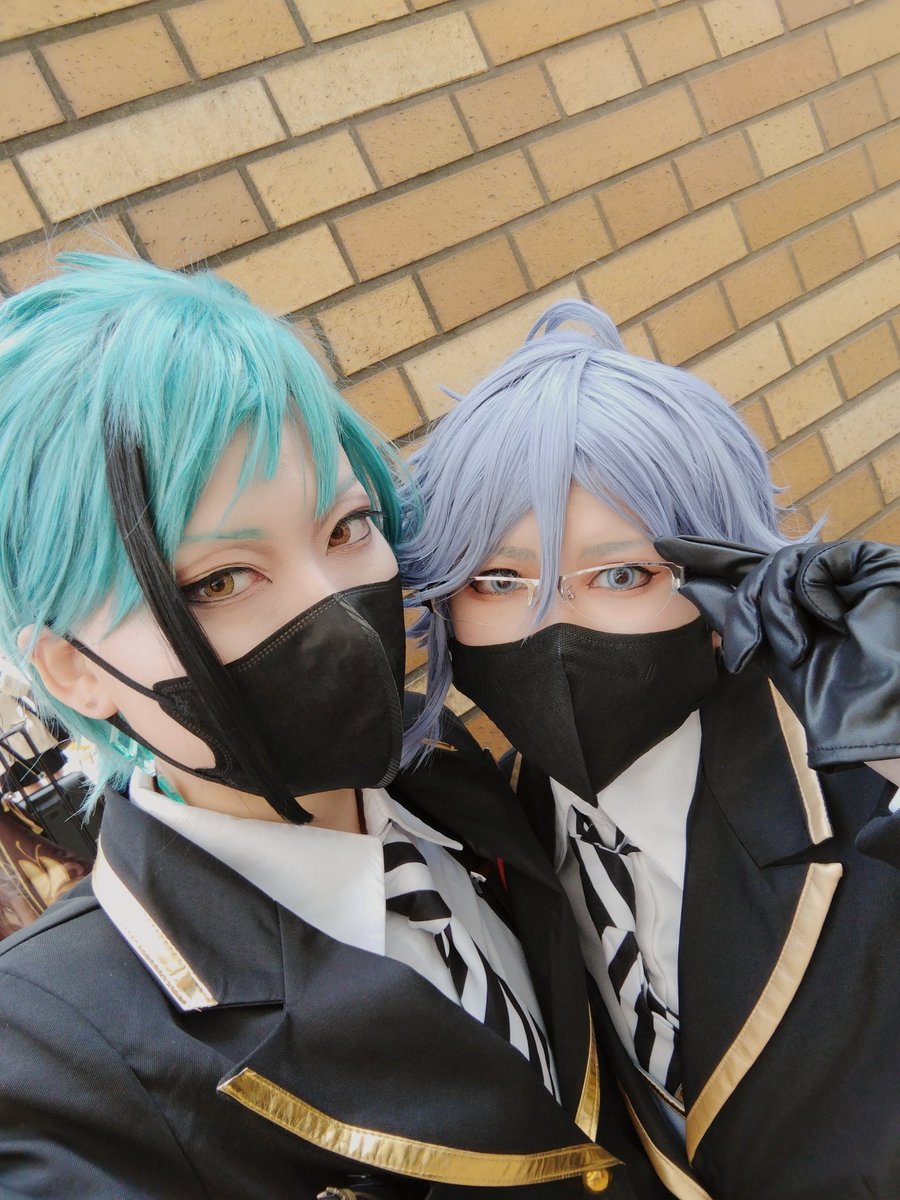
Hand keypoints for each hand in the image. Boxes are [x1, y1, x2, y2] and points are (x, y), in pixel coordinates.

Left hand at [654, 536, 899, 770]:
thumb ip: (738, 619)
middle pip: (759, 567)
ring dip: (774, 611)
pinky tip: (831, 622)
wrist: (887, 716)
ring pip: (778, 566)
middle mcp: (818, 581)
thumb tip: (692, 586)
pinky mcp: (867, 561)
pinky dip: (809, 594)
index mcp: (796, 603)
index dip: (709, 556)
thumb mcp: (775, 656)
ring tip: (794, 650)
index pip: (747, 570)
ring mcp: (844, 570)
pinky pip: (813, 563)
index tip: (663, 544)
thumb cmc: (841, 697)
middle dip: (740, 604)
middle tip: (743, 645)